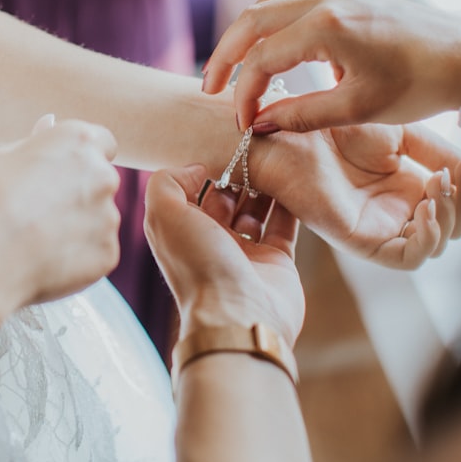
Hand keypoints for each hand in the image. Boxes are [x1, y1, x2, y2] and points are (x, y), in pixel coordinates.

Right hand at [0, 115, 121, 329]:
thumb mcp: (1, 158)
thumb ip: (37, 144)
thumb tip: (51, 124)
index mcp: (79, 142)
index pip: (102, 143)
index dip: (79, 160)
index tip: (57, 174)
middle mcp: (103, 175)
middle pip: (100, 184)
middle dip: (78, 195)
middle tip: (37, 213)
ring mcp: (108, 217)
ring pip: (98, 222)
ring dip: (76, 229)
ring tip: (34, 242)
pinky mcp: (107, 255)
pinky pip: (96, 254)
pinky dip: (76, 260)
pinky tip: (42, 262)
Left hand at [144, 165, 303, 347]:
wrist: (239, 316)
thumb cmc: (198, 265)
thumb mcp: (164, 215)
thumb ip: (168, 181)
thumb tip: (197, 169)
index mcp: (181, 230)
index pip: (189, 190)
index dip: (202, 168)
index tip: (221, 145)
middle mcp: (211, 241)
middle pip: (224, 197)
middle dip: (236, 174)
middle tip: (254, 150)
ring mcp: (245, 252)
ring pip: (255, 209)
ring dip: (264, 186)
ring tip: (275, 161)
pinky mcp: (276, 261)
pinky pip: (284, 226)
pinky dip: (289, 205)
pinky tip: (295, 182)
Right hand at [203, 0, 460, 131]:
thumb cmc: (422, 85)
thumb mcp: (359, 108)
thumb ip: (302, 114)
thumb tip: (259, 123)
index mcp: (327, 26)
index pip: (262, 58)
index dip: (243, 93)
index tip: (241, 123)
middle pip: (251, 21)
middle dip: (225, 56)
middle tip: (209, 89)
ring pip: (267, 6)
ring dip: (243, 38)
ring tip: (229, 71)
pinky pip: (290, 3)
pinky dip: (268, 27)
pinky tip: (266, 53)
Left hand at [252, 123, 460, 268]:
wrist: (291, 130)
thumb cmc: (335, 127)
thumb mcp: (402, 133)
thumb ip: (441, 154)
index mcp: (407, 187)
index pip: (458, 201)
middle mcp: (396, 211)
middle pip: (453, 225)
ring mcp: (378, 228)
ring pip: (435, 244)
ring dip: (450, 217)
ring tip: (442, 185)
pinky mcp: (358, 241)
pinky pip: (404, 257)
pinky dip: (426, 240)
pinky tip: (427, 209)